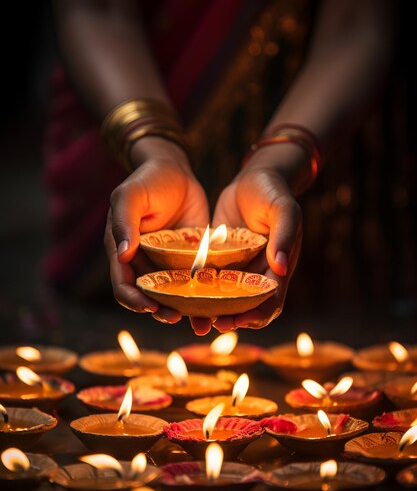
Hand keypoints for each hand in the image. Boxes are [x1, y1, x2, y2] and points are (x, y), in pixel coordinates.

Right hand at [104, 137, 208, 322]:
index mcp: (123, 252)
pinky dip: (205, 296)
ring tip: (202, 321)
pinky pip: (196, 284)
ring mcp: (167, 264)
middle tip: (178, 317)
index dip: (134, 299)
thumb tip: (121, 254)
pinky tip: (220, 304)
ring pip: (174, 296)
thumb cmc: (148, 180)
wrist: (176, 170)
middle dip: (161, 311)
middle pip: (149, 297)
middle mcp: (144, 263)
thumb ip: (124, 222)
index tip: (149, 306)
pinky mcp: (190, 261)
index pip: (123, 285)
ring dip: (186, 311)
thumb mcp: (130, 196)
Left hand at [191, 148, 302, 333]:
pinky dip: (199, 290)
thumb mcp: (283, 209)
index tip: (240, 320)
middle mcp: (258, 272)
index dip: (258, 314)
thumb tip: (281, 268)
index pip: (271, 300)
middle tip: (213, 324)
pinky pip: (209, 279)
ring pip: (225, 297)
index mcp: (278, 268)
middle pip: (247, 306)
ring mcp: (238, 267)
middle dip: (232, 318)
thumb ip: (284, 235)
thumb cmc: (273, 192)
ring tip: (195, 317)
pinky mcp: (220, 258)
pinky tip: (180, 293)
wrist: (254, 176)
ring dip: (213, 310)